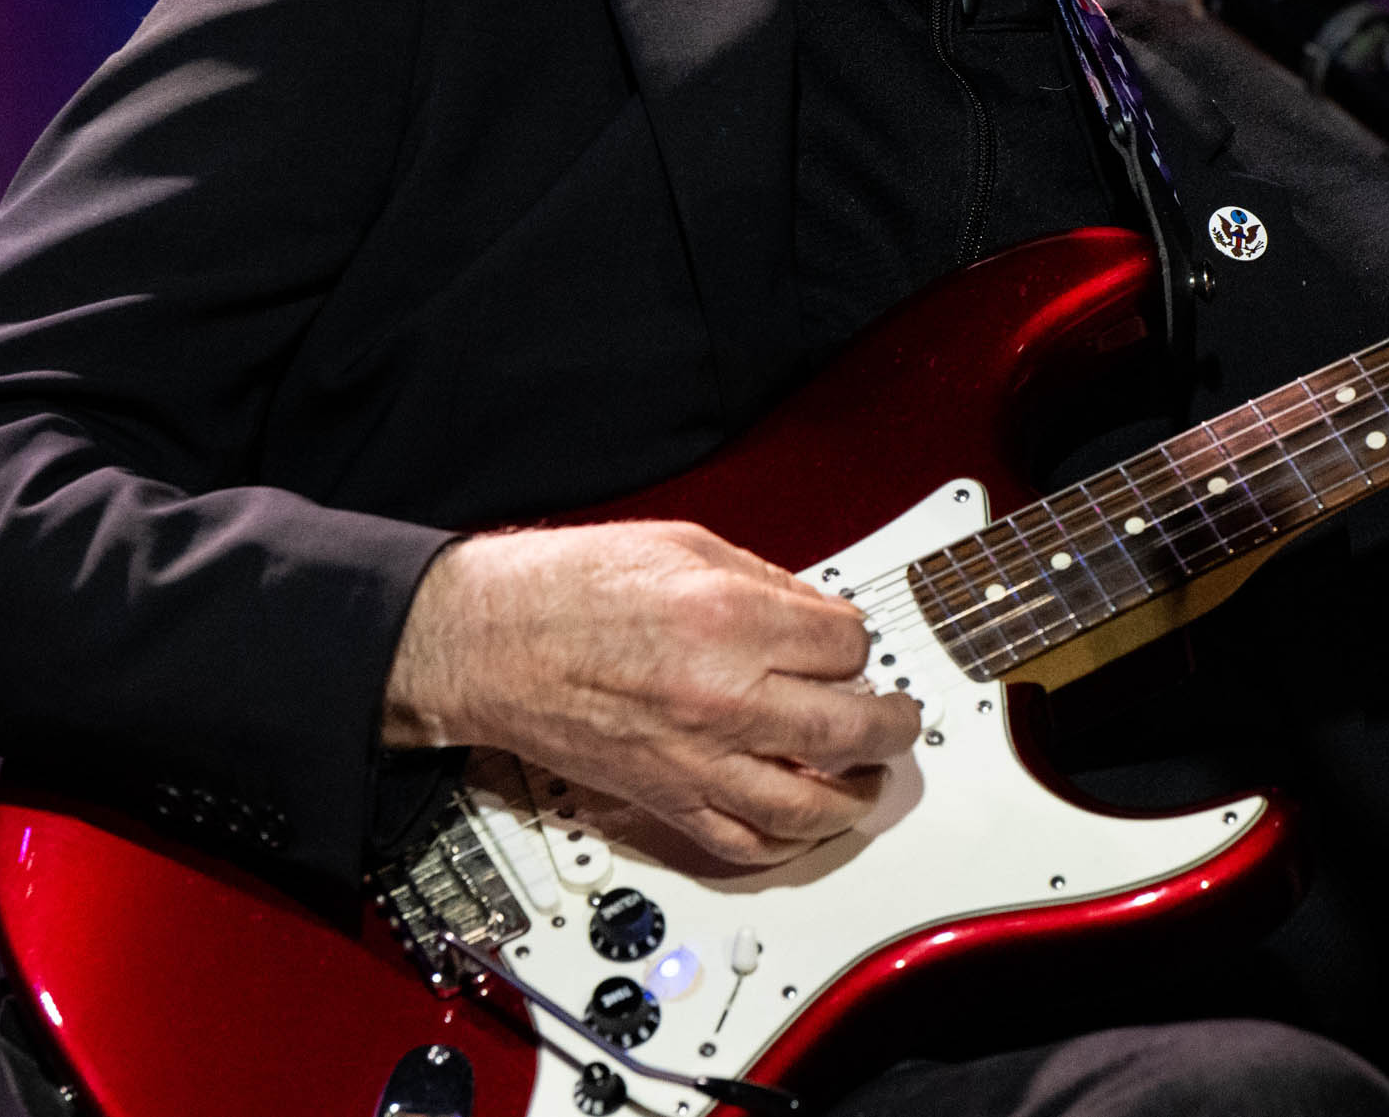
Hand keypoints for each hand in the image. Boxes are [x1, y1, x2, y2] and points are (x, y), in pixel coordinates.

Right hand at [381, 520, 923, 869]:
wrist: (489, 642)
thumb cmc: (566, 590)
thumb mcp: (683, 545)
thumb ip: (765, 582)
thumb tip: (819, 616)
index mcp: (729, 620)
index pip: (848, 645)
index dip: (858, 642)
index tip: (848, 644)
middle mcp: (721, 697)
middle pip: (852, 729)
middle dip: (892, 724)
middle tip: (898, 718)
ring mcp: (695, 759)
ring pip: (811, 805)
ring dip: (856, 793)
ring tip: (867, 777)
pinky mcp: (664, 800)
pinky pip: (743, 843)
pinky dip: (787, 841)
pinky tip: (804, 821)